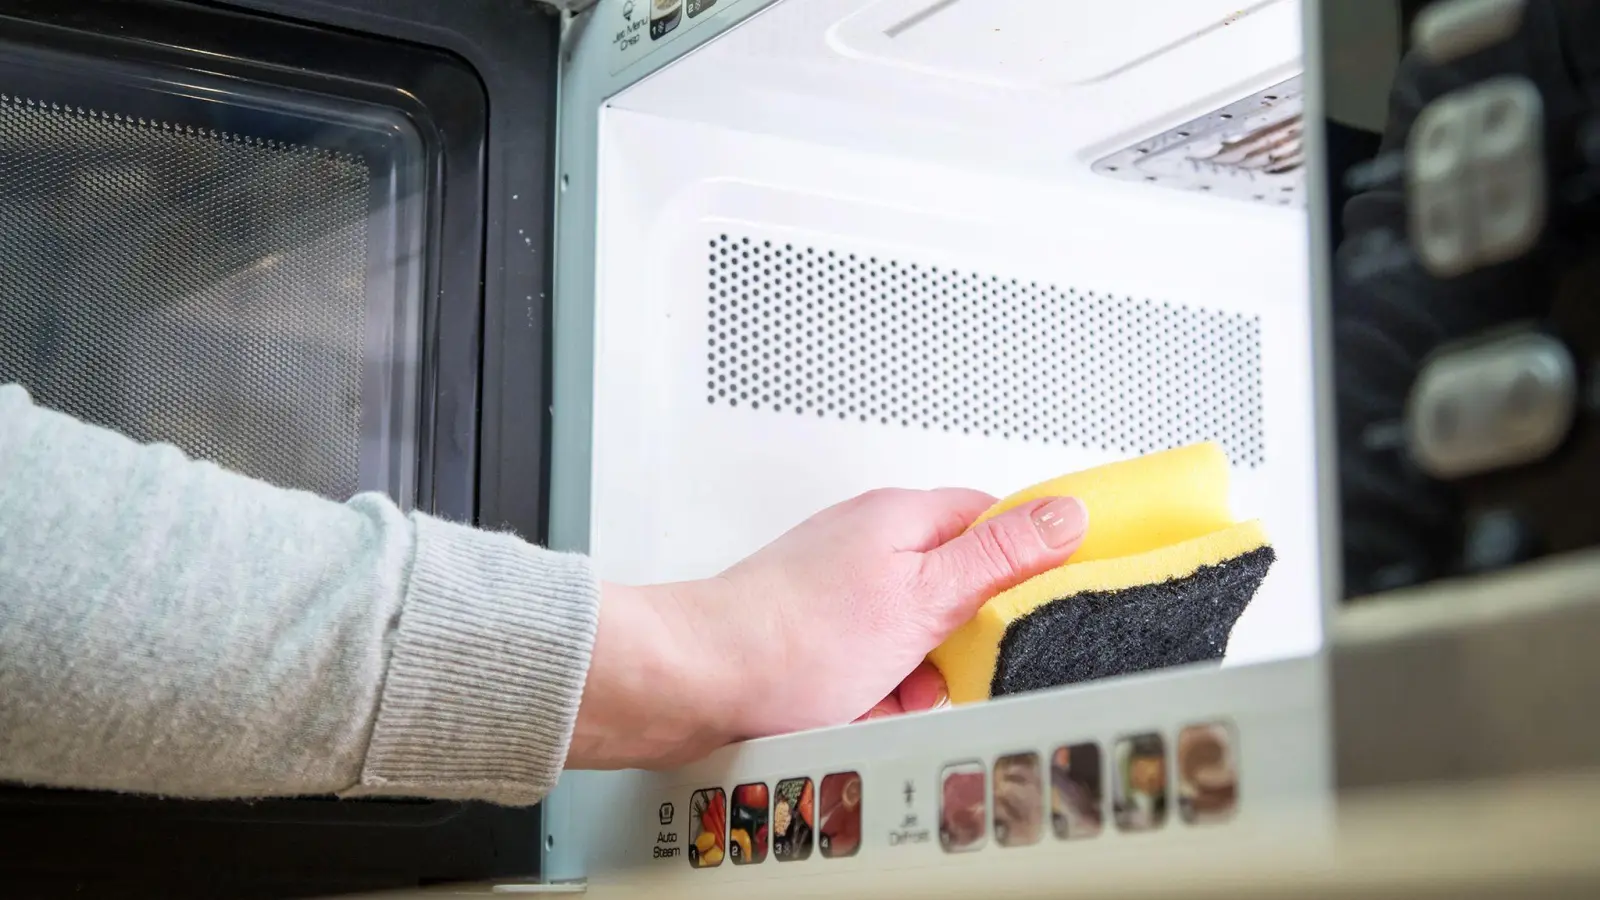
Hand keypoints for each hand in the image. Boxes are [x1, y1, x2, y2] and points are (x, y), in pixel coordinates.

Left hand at [568, 488, 1087, 770]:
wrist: (695, 682)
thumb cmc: (790, 636)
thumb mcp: (924, 598)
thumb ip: (1000, 557)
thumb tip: (1066, 513)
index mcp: (902, 517)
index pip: (994, 520)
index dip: (1021, 564)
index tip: (1031, 602)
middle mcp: (868, 543)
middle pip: (956, 592)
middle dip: (956, 646)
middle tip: (935, 666)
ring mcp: (839, 590)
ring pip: (915, 641)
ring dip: (911, 680)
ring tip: (879, 694)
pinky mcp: (816, 634)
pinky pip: (872, 667)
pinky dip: (871, 695)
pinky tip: (851, 709)